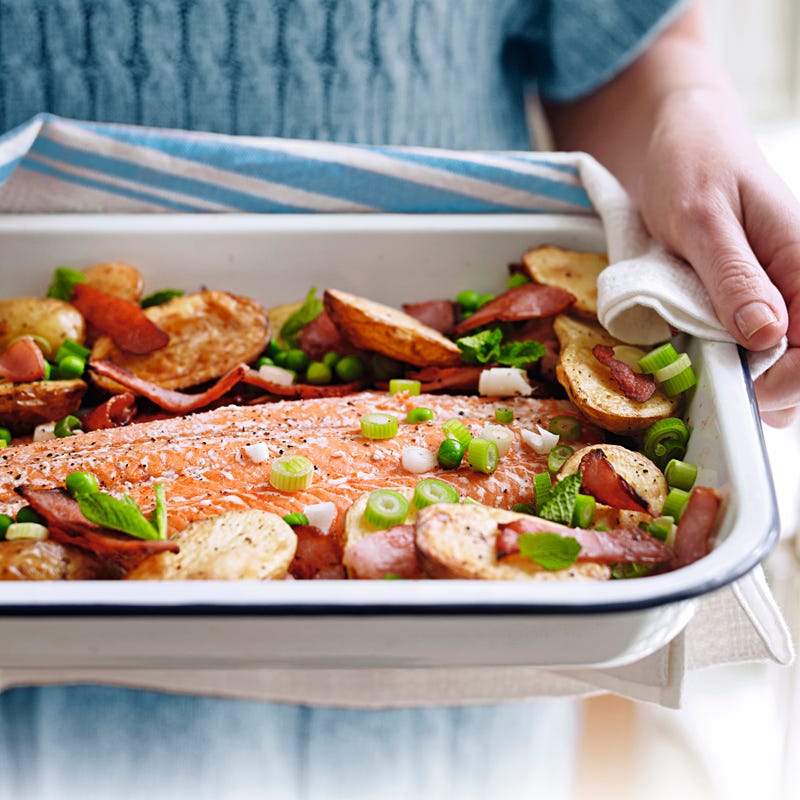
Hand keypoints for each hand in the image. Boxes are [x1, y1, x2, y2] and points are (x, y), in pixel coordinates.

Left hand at [636, 88, 799, 426]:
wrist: (683, 139)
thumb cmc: (692, 167)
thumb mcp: (702, 220)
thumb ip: (734, 277)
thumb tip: (767, 335)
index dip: (782, 382)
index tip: (734, 390)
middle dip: (767, 388)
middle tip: (711, 384)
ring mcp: (781, 294)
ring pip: (784, 363)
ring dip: (750, 381)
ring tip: (706, 372)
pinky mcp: (757, 300)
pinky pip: (759, 349)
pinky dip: (735, 364)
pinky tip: (708, 360)